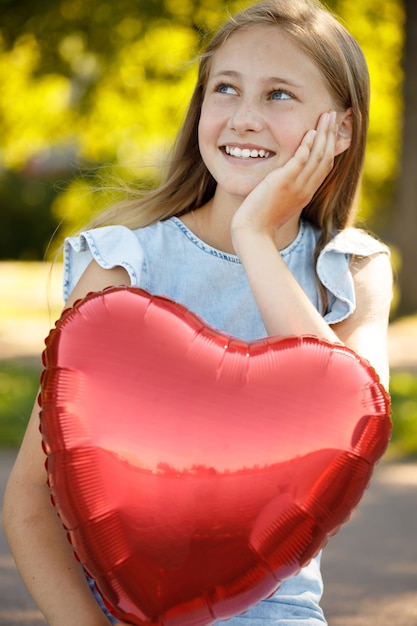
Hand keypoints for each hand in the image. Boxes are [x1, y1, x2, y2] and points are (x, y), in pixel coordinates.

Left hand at [231, 110, 336, 240]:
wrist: (253, 233)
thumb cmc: (260, 222)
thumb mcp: (279, 205)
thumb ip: (285, 192)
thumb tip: (282, 183)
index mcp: (305, 194)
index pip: (325, 167)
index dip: (331, 147)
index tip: (332, 132)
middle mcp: (305, 189)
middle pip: (326, 158)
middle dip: (332, 135)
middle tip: (334, 115)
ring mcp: (296, 186)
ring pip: (317, 156)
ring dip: (324, 134)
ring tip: (327, 115)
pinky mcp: (283, 182)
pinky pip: (300, 160)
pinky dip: (307, 145)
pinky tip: (311, 132)